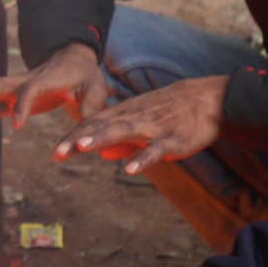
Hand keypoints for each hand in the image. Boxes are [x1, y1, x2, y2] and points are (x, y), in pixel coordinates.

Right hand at [0, 44, 109, 138]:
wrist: (74, 60)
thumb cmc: (86, 77)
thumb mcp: (96, 91)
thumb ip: (90, 109)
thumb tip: (84, 128)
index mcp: (47, 79)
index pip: (30, 88)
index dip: (22, 105)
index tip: (18, 126)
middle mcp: (27, 80)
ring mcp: (18, 86)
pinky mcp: (15, 95)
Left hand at [62, 74, 228, 176]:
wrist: (211, 97)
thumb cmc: (175, 110)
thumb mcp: (146, 121)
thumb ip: (125, 138)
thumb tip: (105, 155)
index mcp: (128, 113)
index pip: (95, 124)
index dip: (75, 137)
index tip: (56, 152)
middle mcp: (136, 117)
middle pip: (103, 127)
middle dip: (79, 140)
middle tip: (57, 153)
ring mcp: (155, 126)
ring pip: (124, 131)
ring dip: (102, 138)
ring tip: (82, 147)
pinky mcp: (174, 139)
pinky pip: (156, 148)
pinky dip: (142, 157)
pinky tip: (129, 169)